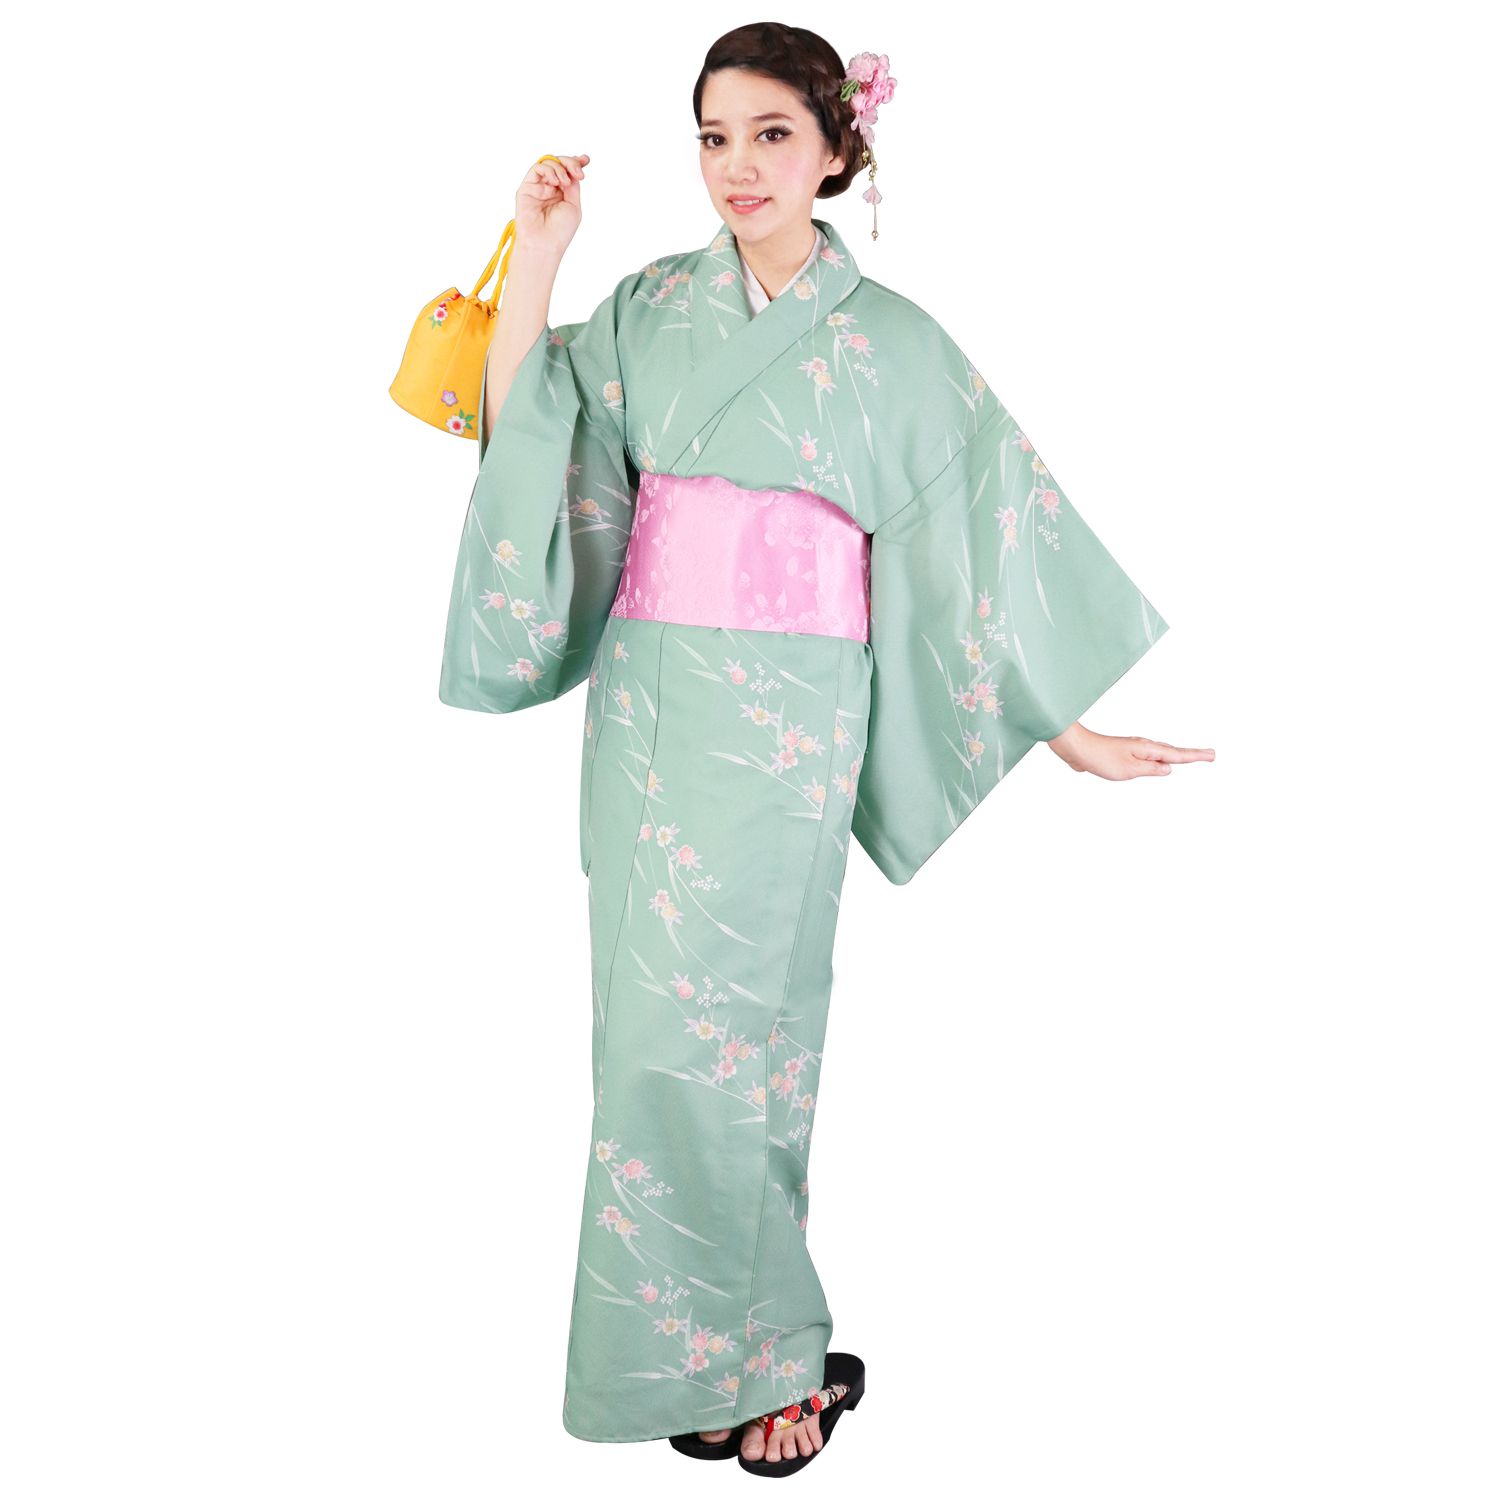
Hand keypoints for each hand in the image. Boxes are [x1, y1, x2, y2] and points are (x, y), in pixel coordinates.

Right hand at [514, 153, 588, 262]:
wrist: (544, 244)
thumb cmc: (559, 231)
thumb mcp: (574, 205)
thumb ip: (573, 185)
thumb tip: (572, 169)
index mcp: (562, 193)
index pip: (568, 171)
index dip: (576, 162)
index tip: (586, 160)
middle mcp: (549, 188)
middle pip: (559, 163)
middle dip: (570, 163)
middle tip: (578, 172)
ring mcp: (538, 187)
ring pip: (548, 163)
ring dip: (560, 168)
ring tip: (565, 182)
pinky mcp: (527, 187)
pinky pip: (536, 169)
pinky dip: (548, 170)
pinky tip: (555, 182)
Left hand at [1046, 722, 1214, 779]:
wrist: (1077, 749)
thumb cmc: (1100, 757)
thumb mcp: (1129, 769)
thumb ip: (1151, 770)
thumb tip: (1168, 769)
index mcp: (1147, 749)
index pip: (1177, 755)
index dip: (1195, 756)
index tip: (1212, 755)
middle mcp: (1143, 747)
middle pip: (1173, 752)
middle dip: (1192, 755)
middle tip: (1210, 756)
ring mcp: (1134, 750)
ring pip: (1160, 754)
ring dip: (1177, 756)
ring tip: (1192, 758)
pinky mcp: (1124, 755)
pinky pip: (1148, 758)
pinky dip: (1160, 760)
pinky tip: (1159, 763)